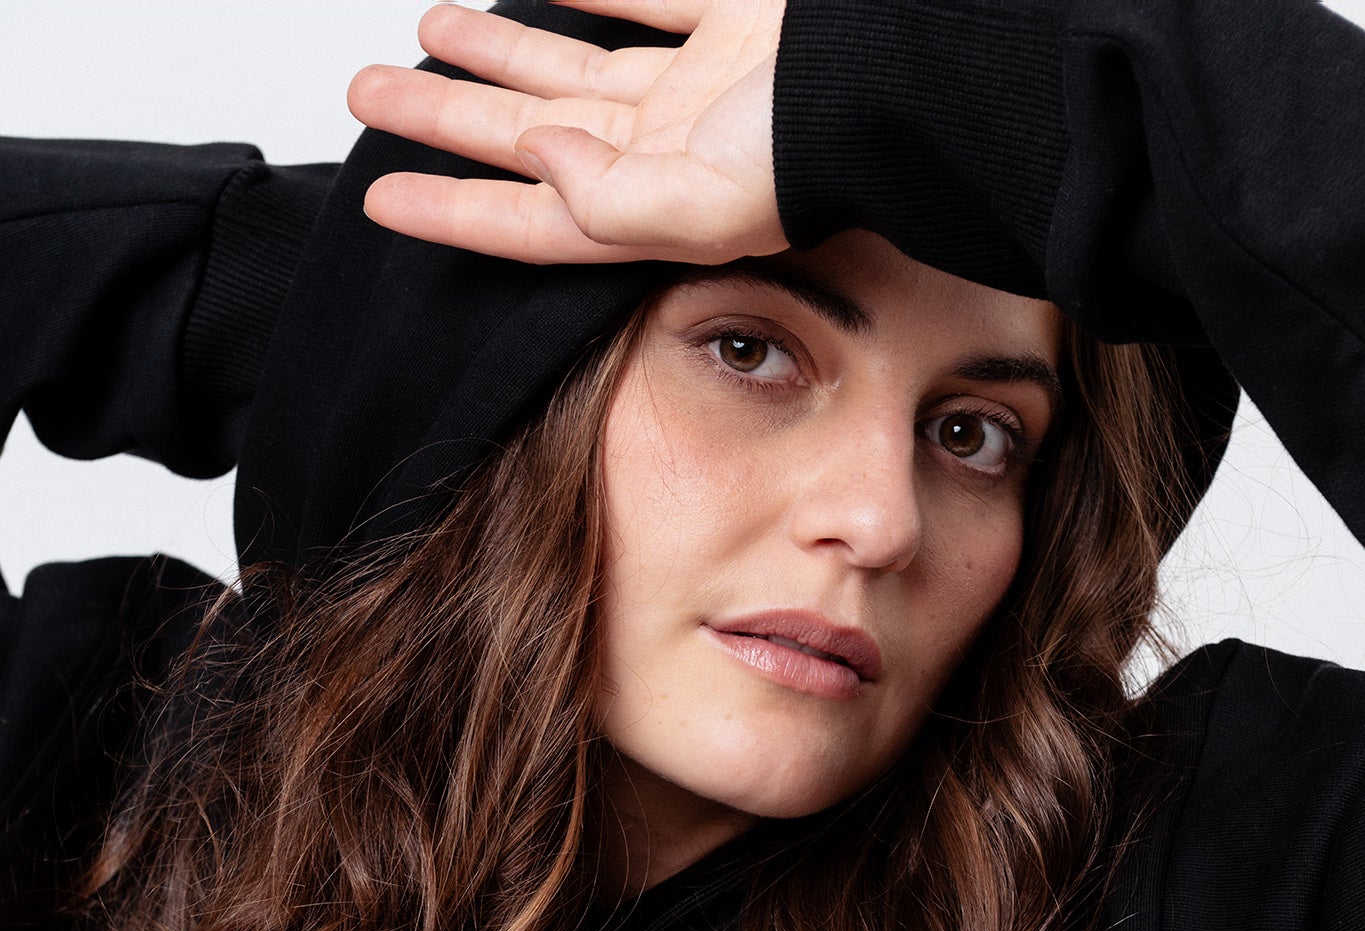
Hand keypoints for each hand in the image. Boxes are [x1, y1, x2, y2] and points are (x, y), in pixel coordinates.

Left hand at [347, 0, 786, 264]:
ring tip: (425, 34)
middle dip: (443, 119)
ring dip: (496, 53)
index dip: (451, 210)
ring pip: (567, 65)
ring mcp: (698, 84)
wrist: (910, 70)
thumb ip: (611, 203)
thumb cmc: (821, 144)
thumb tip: (539, 162)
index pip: (530, 218)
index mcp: (655, 206)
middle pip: (528, 136)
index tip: (379, 197)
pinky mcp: (737, 20)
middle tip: (366, 97)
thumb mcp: (706, 201)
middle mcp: (667, 150)